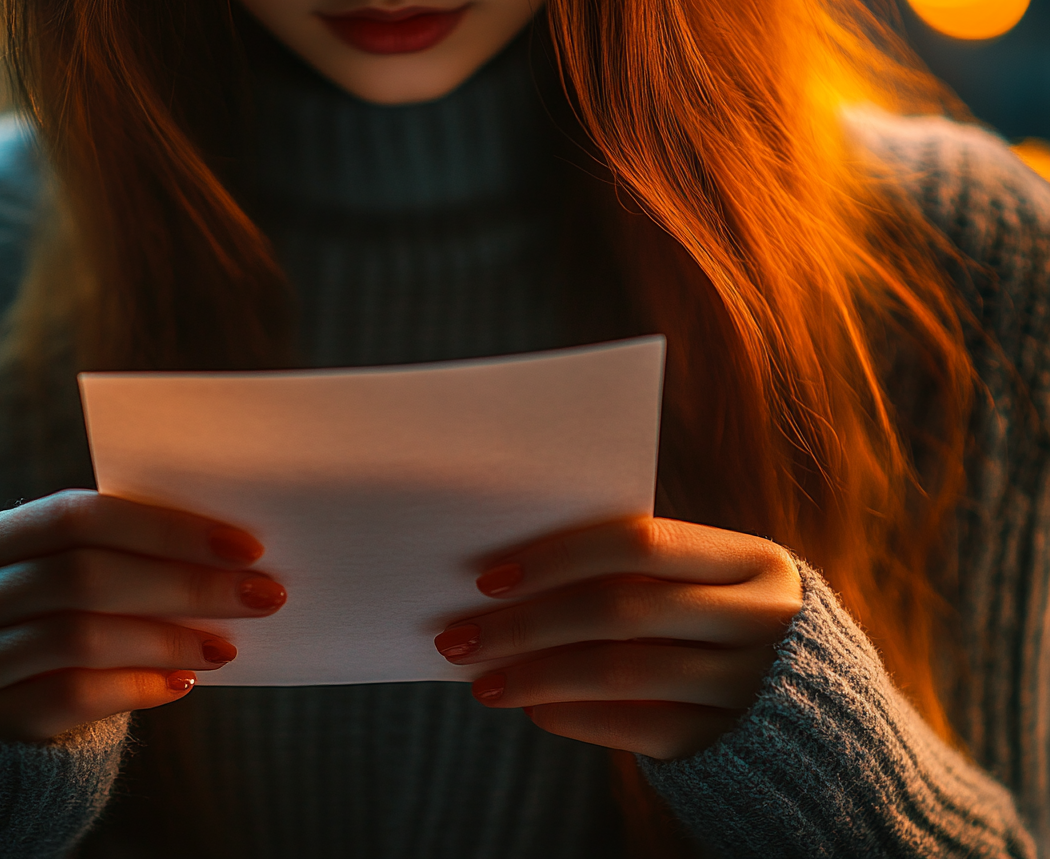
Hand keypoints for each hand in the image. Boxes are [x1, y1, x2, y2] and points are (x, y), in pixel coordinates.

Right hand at [0, 489, 286, 741]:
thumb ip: (115, 556)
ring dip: (169, 639)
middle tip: (260, 595)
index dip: (165, 528)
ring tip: (225, 645)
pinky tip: (182, 682)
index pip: (80, 516)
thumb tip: (228, 557)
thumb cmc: (41, 618)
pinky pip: (74, 697)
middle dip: (186, 584)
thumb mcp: (54, 575)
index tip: (244, 546)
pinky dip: (139, 685)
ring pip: (83, 638)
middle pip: (87, 577)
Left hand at [434, 517, 801, 759]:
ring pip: (624, 672)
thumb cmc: (733, 637)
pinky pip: (642, 728)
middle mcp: (765, 618)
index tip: (488, 577)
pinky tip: (535, 709)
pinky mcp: (737, 745)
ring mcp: (755, 686)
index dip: (557, 556)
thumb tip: (514, 584)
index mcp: (755, 559)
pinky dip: (578, 718)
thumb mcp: (712, 594)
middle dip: (528, 622)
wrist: (828, 732)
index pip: (640, 542)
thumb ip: (644, 582)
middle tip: (459, 636)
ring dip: (538, 675)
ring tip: (483, 681)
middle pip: (623, 609)